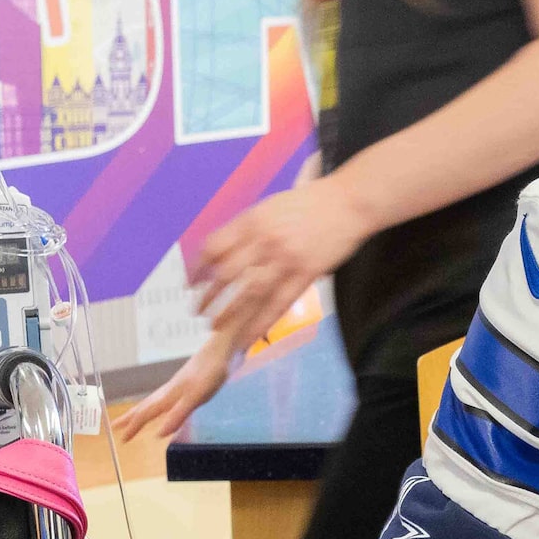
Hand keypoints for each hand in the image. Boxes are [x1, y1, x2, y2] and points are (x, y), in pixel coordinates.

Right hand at [115, 336, 235, 439]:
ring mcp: (176, 387)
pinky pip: (163, 398)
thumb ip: (178, 415)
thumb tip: (159, 434)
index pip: (146, 414)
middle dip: (130, 417)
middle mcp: (169, 391)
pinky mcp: (186, 384)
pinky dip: (156, 405)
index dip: (134, 426)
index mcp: (169, 396)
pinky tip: (163, 407)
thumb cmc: (210, 372)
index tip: (121, 439)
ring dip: (140, 410)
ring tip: (132, 417)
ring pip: (152, 401)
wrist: (221, 350)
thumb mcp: (196, 397)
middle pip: (144, 406)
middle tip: (114, 426)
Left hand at [190, 176, 373, 363]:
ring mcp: (286, 259)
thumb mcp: (271, 206)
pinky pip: (279, 303)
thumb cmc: (311, 202)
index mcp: (253, 220)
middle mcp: (265, 240)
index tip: (190, 283)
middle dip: (209, 296)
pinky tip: (248, 335)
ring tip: (215, 327)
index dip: (199, 268)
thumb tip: (226, 250)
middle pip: (227, 274)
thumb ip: (249, 227)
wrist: (348, 202)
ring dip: (229, 313)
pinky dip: (261, 322)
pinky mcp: (306, 274)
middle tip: (197, 311)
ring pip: (250, 293)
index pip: (215, 247)